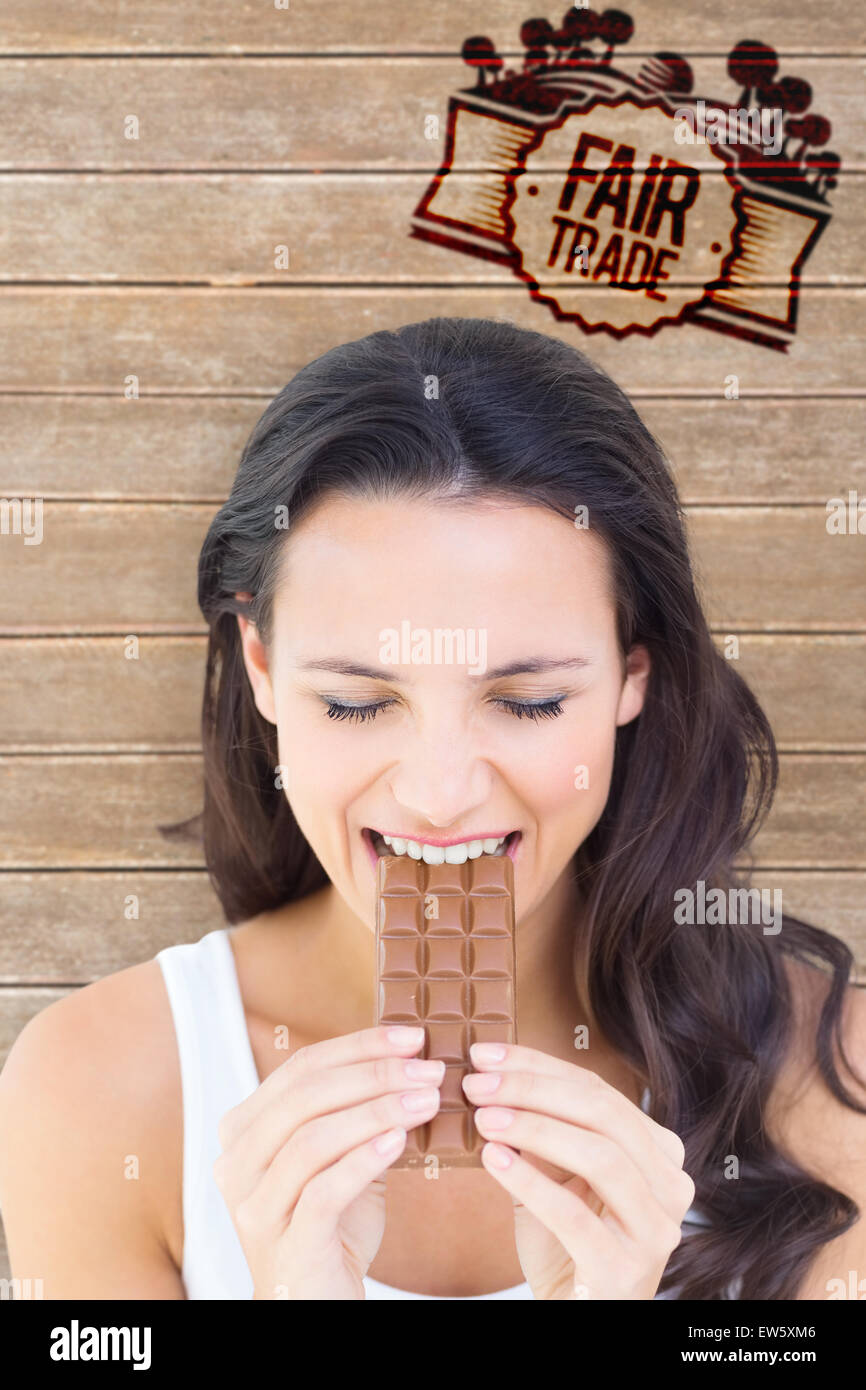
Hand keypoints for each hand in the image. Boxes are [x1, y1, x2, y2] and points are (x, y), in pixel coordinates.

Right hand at [213, 1025, 443, 1298]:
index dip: (359, 1046)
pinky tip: (400, 1140)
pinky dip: (364, 1159)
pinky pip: (324, 1191)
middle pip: (305, 1096)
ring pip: (313, 1138)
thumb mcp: (338, 1158)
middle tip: (429, 1069)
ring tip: (427, 1100)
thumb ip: (355, 1113)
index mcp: (244, 1131)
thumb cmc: (330, 1227)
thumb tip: (409, 1059)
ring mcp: (256, 1205)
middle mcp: (238, 1163)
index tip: (412, 1037)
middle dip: (374, 1073)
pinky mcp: (286, 1243)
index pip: (300, 1068)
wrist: (313, 1304)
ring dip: (378, 1110)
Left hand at [462, 1043, 694, 1299]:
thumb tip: (490, 1072)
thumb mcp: (558, 1174)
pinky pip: (575, 1216)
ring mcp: (655, 1229)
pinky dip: (531, 1182)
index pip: (598, 1091)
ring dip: (534, 1129)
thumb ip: (543, 1128)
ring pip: (600, 1158)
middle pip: (604, 1115)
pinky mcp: (626, 1270)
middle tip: (478, 1083)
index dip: (538, 1066)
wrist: (581, 1310)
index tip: (484, 1055)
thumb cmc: (568, 1239)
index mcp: (659, 1151)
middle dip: (534, 1090)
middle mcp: (670, 1185)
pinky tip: (493, 1160)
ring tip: (483, 1118)